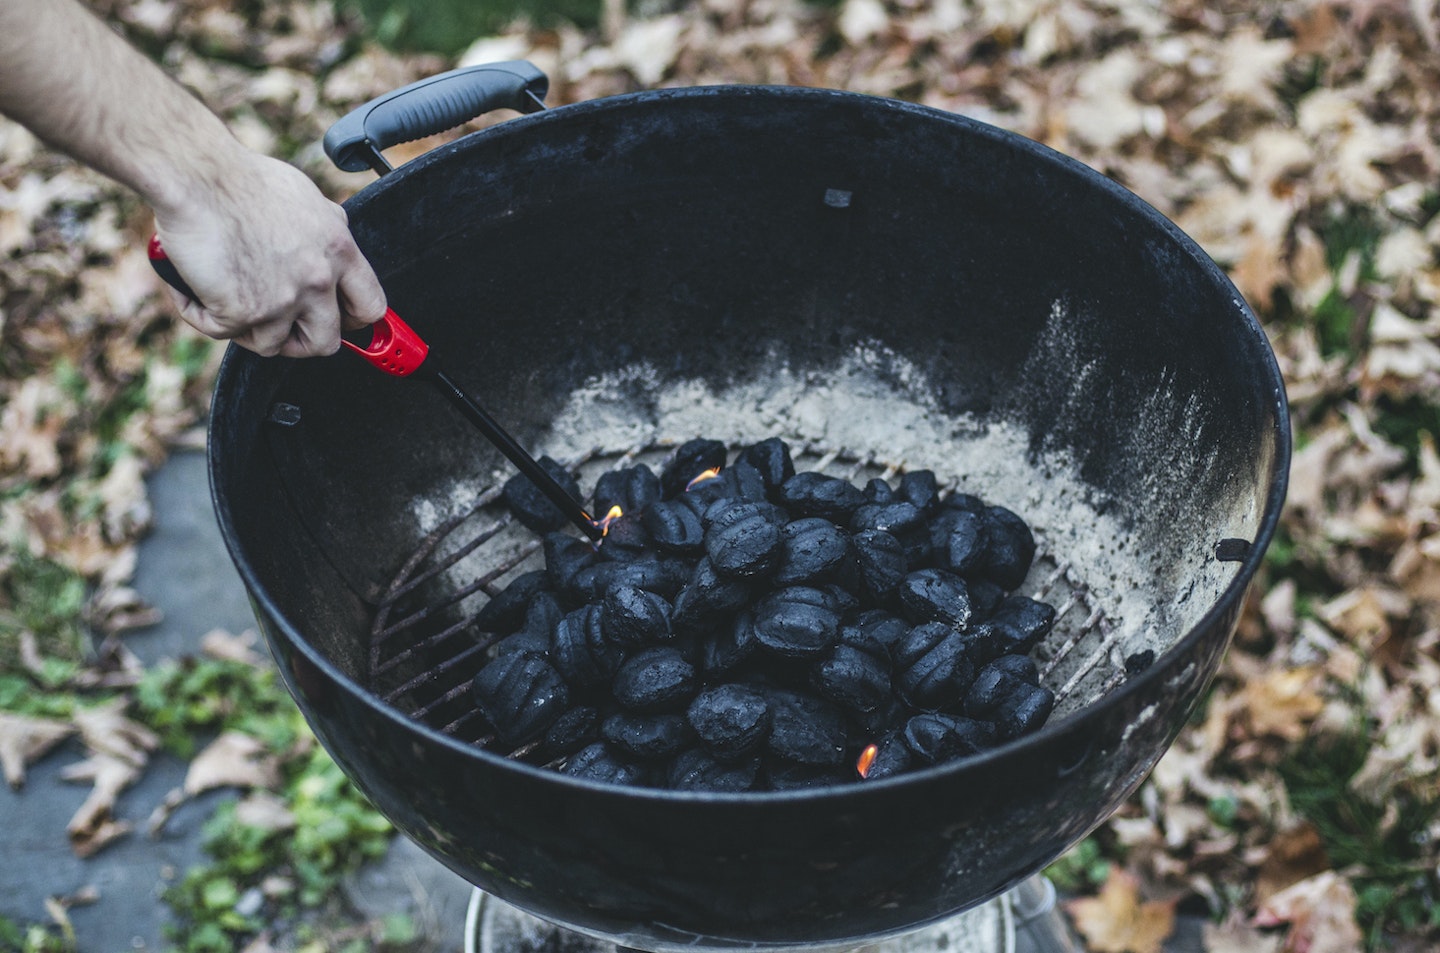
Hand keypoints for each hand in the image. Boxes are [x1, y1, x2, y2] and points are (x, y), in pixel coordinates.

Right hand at [153, 151, 386, 357]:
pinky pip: (222, 333)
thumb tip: (330, 247)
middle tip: (277, 325)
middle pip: (326, 342)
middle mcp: (317, 279)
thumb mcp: (307, 199)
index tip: (337, 322)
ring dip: (247, 329)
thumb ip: (325, 233)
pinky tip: (192, 292)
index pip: (369, 307)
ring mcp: (282, 300)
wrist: (196, 174)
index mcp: (338, 251)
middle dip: (300, 340)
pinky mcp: (242, 311)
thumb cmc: (241, 179)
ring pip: (272, 345)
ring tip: (225, 299)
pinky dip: (201, 314)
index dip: (352, 322)